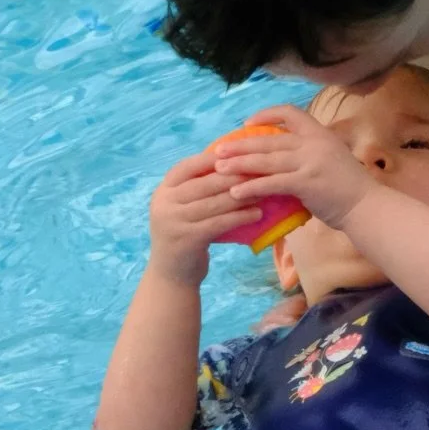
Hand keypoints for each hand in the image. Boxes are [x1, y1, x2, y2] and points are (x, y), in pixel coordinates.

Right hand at [148, 151, 262, 286]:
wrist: (172, 275)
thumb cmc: (185, 235)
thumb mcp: (183, 209)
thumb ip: (196, 189)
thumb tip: (232, 164)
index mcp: (163, 191)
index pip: (187, 167)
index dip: (211, 159)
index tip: (238, 154)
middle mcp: (164, 203)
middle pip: (204, 183)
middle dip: (235, 176)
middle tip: (261, 171)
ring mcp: (173, 222)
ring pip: (214, 202)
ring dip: (243, 195)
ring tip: (265, 191)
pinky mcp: (187, 239)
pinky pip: (219, 222)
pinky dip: (240, 216)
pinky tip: (257, 213)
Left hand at [212, 104, 372, 229]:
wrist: (366, 207)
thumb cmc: (349, 188)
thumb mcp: (331, 159)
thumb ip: (309, 153)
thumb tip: (281, 156)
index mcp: (321, 134)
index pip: (291, 112)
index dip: (267, 114)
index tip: (247, 124)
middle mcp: (314, 143)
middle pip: (270, 139)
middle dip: (241, 144)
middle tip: (219, 149)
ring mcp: (310, 161)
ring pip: (267, 159)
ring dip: (240, 164)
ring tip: (219, 168)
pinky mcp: (306, 182)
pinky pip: (272, 183)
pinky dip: (252, 187)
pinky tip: (236, 193)